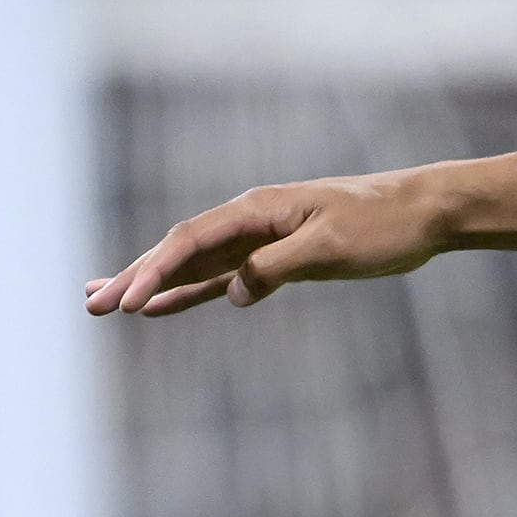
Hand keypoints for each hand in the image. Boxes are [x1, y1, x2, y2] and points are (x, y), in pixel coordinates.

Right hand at [86, 172, 447, 317]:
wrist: (425, 212)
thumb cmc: (384, 224)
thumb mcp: (333, 247)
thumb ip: (279, 266)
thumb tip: (236, 292)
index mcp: (257, 209)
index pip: (191, 242)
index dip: (154, 273)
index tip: (128, 303)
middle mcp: (251, 220)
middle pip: (179, 250)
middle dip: (135, 278)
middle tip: (90, 305)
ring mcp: (262, 239)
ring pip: (195, 265)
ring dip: (153, 284)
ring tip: (108, 302)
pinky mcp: (280, 258)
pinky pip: (225, 277)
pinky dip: (193, 292)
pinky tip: (164, 307)